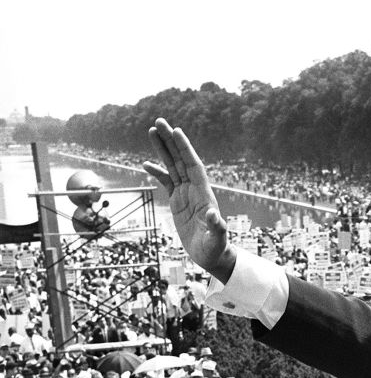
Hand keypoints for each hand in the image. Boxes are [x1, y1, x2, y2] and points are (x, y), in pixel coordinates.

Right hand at [144, 119, 235, 280]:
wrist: (211, 255)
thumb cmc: (216, 248)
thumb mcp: (217, 238)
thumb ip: (216, 226)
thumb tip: (214, 214)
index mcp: (203, 194)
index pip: (193, 165)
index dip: (186, 149)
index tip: (177, 131)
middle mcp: (194, 189)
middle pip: (180, 159)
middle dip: (170, 141)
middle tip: (159, 121)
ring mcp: (185, 194)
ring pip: (172, 166)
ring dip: (163, 149)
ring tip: (152, 131)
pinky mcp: (177, 201)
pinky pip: (166, 182)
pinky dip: (157, 172)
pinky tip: (146, 163)